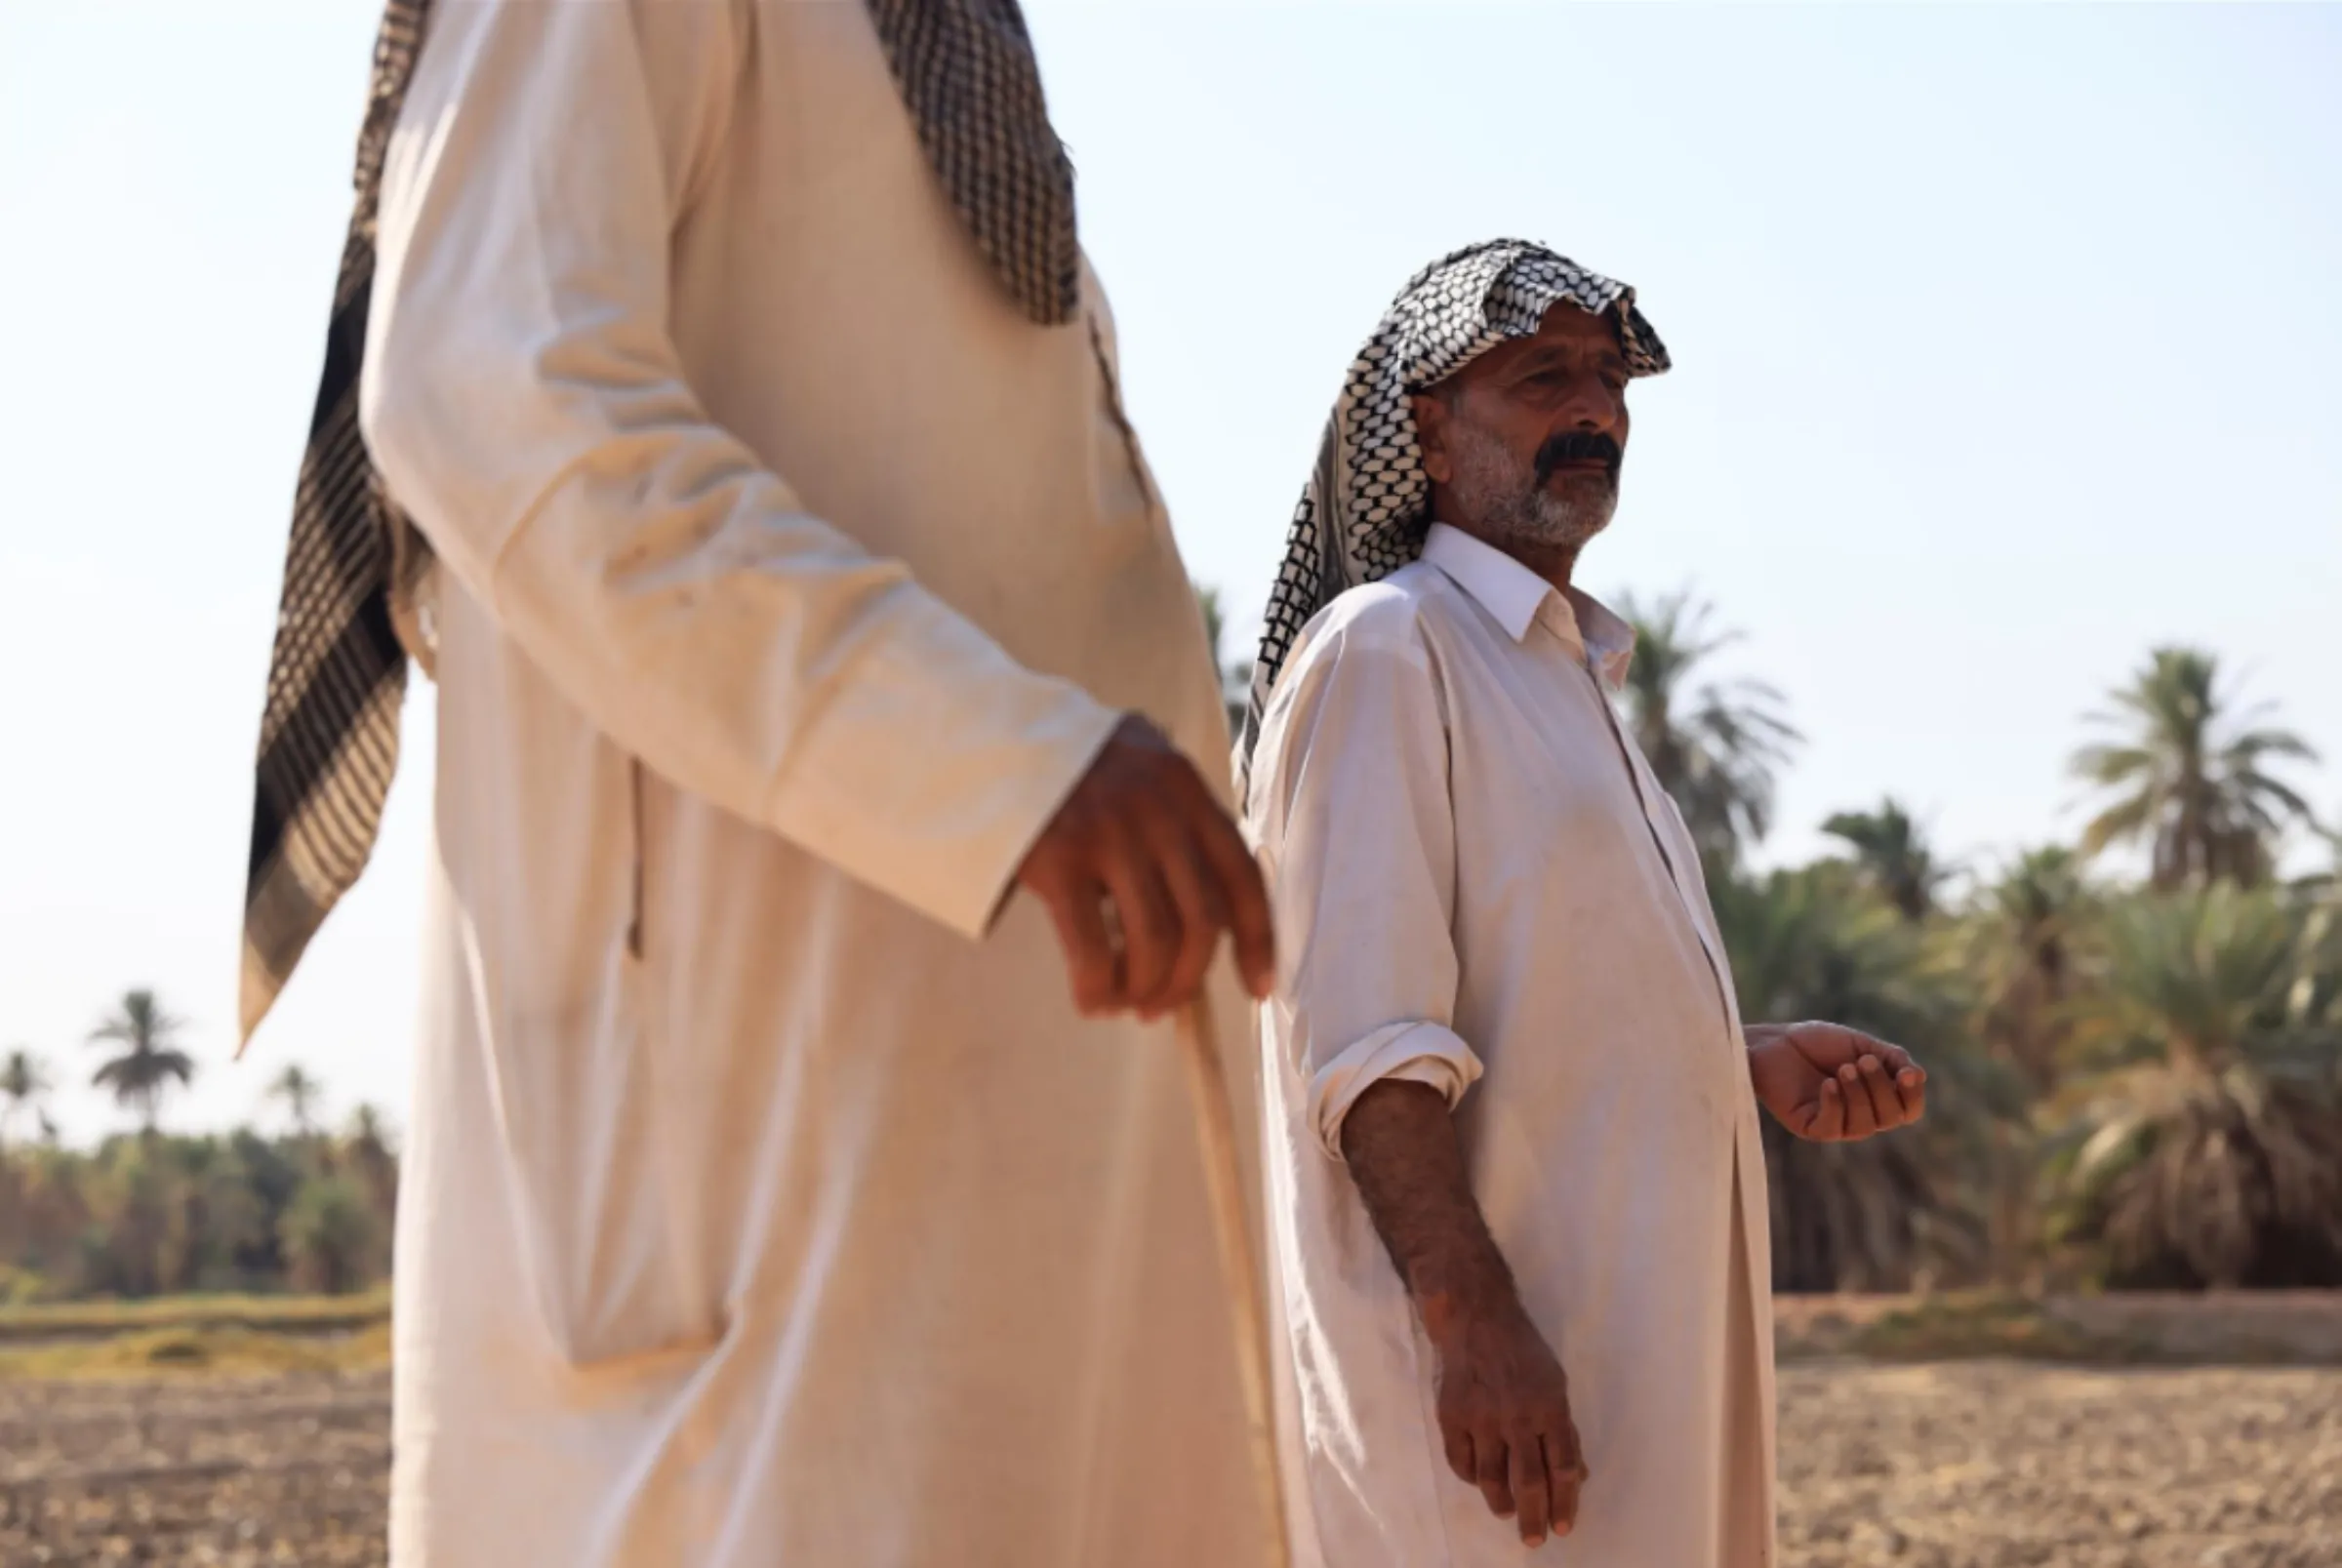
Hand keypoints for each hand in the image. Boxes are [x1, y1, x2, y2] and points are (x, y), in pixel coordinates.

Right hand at [1016, 715, 1275, 1018]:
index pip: (1241, 873)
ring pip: (1154, 942)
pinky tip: (1092, 1001)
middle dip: (1188, 979)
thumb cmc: (1068, 769)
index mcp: (1184, 787)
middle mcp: (1156, 809)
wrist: (986, 740)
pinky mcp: (1059, 861)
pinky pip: (1093, 951)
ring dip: (1145, 989)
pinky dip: (1098, 990)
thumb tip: (1212, 925)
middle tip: (1165, 1006)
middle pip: (1202, 920)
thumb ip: (1178, 825)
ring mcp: (1108, 834)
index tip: (1258, 986)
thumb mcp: (1138, 772)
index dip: (1258, 940)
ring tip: (1125, 1003)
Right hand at [1423, 1296, 1587, 1547]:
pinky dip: (1471, 1479)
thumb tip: (1575, 1475)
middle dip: (1533, 1517)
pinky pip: (1460, 1462)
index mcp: (1549, 1407)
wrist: (1476, 1319)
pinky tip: (1480, 1483)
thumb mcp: (1556, 1383)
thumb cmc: (1524, 1352)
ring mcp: (1480, 1417)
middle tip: (1535, 1540)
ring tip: (1508, 1515)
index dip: (1565, 1501)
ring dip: (1501, 1504)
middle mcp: (1516, 1416)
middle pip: (1527, 1481)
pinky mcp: (1451, 1416)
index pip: (1561, 1467)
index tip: (1564, 1526)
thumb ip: (1564, 1430)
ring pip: (1490, 1478)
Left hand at [1747, 1022, 1925, 1140]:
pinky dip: (1835, 1104)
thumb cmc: (1818, 1043)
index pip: (1908, 1110)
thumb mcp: (1861, 1045)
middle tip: (1861, 1061)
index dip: (1913, 1096)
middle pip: (1890, 1118)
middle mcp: (1860, 1116)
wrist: (1774, 1041)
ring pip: (1864, 1126)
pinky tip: (1827, 1083)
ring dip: (1858, 1094)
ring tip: (1843, 1068)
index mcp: (1877, 1098)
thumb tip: (1918, 1075)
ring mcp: (1836, 1125)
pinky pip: (1833, 1128)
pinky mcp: (1810, 1128)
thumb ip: (1892, 1059)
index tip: (1907, 1073)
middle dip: (1880, 1087)